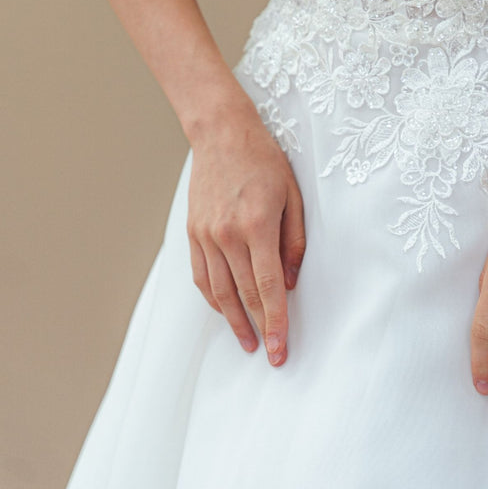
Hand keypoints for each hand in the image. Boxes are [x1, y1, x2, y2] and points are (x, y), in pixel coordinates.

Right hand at [187, 107, 306, 365]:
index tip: (281, 350)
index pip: (268, 286)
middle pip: (243, 294)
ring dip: (234, 321)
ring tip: (249, 341)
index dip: (276, 321)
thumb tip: (291, 282)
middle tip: (270, 355)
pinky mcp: (193, 233)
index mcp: (257, 225)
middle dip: (259, 329)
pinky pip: (201, 276)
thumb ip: (294, 241)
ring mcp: (206, 235)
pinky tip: (226, 311)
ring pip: (219, 292)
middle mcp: (227, 235)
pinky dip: (213, 299)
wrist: (222, 133)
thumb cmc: (264, 160)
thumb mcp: (293, 195)